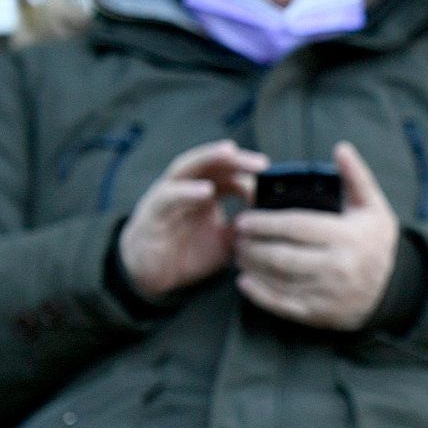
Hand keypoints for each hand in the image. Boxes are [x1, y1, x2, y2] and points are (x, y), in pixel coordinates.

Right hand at [118, 140, 266, 300]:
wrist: (151, 276)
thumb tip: (274, 220)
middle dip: (237, 159)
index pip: (231, 173)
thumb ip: (245, 228)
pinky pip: (170, 196)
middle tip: (263, 163)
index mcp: (207, 191)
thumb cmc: (187, 253)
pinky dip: (188, 191)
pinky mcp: (153, 211)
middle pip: (213, 163)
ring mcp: (169, 195)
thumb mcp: (225, 242)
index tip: (275, 180)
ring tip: (230, 152)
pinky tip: (206, 191)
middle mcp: (188, 187)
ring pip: (188, 167)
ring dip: (209, 158)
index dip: (252, 174)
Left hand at [232, 142, 398, 330]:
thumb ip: (356, 178)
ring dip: (252, 267)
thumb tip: (341, 148)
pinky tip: (244, 282)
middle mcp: (337, 267)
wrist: (392, 290)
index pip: (297, 227)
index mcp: (348, 238)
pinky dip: (260, 295)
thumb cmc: (376, 243)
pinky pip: (283, 305)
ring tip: (238, 253)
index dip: (266, 222)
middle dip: (253, 245)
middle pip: (283, 256)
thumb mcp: (374, 207)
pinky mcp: (319, 314)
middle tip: (237, 235)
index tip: (245, 218)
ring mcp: (327, 293)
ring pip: (279, 280)